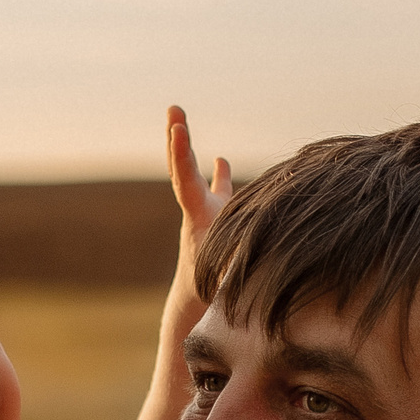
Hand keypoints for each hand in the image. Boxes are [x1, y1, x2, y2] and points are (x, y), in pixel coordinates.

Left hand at [165, 106, 232, 318]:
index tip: (177, 128)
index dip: (182, 155)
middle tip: (173, 110)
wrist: (194, 308)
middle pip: (182, 169)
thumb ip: (233, 268)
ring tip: (180, 122)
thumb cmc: (210, 296)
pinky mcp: (216, 224)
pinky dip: (220, 176)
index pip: (186, 182)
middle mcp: (198, 213)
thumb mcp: (221, 282)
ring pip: (197, 177)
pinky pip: (218, 193)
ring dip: (190, 149)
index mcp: (197, 221)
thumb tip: (246, 263)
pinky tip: (222, 159)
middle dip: (177, 139)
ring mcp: (205, 216)